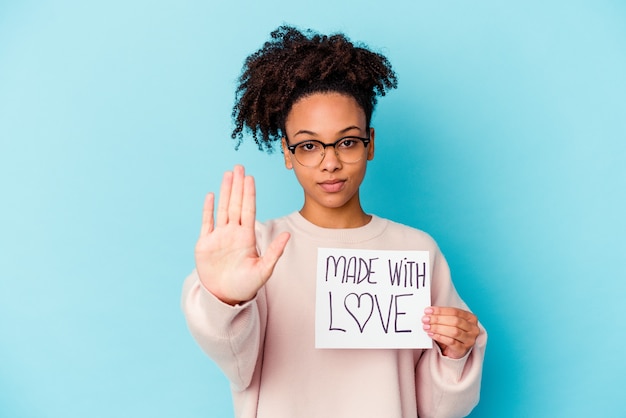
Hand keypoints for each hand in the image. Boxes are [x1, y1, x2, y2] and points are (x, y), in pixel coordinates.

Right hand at [194, 165, 289, 304]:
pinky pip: (206, 222)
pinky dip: (208, 209)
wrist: (225, 297)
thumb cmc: (246, 286)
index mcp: (247, 237)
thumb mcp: (264, 270)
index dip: (249, 193)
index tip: (250, 177)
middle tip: (239, 166)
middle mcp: (233, 233)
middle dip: (238, 185)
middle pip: (235, 204)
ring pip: (222, 208)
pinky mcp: (204, 244)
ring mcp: (219, 236)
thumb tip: (288, 235)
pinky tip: (211, 195)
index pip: (248, 210)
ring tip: (227, 174)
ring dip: (225, 191)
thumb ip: (275, 252)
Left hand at [422, 307, 479, 358]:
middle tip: (425, 319)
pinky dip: (439, 337)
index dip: (440, 310)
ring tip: (427, 327)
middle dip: (438, 319)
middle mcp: (473, 329)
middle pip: (455, 321)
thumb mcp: (450, 323)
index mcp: (471, 318)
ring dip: (437, 328)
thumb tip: (428, 313)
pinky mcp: (463, 350)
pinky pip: (451, 342)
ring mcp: (469, 340)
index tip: (428, 311)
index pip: (455, 311)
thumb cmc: (452, 333)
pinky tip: (431, 334)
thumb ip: (442, 316)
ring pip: (453, 331)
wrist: (455, 351)